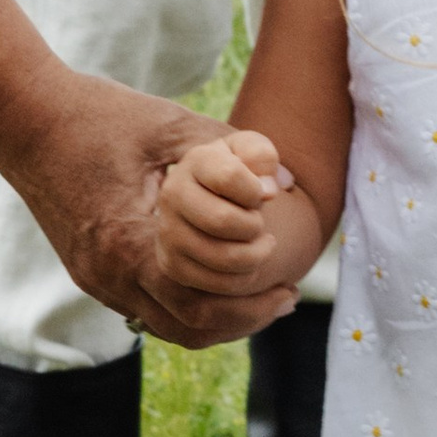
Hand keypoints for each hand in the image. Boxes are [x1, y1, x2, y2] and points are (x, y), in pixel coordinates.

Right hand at [0, 72, 294, 347]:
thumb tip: (286, 183)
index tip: (291, 282)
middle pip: (189, 327)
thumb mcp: (173, 125)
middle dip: (244, 318)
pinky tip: (217, 279)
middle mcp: (108, 274)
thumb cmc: (101, 115)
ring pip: (166, 325)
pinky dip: (186, 303)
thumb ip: (234, 151)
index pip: (203, 302)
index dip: (253, 302)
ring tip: (260, 295)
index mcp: (130, 243)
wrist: (24, 118)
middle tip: (286, 296)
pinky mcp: (89, 271)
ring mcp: (95, 278)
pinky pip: (145, 307)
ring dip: (217, 316)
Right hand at [153, 128, 301, 299]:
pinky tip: (252, 268)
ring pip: (221, 257)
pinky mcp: (171, 265)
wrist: (218, 197)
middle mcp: (172, 195)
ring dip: (255, 256)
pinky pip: (214, 285)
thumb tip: (269, 189)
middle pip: (223, 220)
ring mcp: (168, 233)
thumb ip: (263, 156)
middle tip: (260, 224)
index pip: (230, 176)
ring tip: (262, 245)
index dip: (257, 190)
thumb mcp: (254, 151)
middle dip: (254, 226)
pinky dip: (243, 282)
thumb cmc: (244, 171)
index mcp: (196, 162)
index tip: (264, 193)